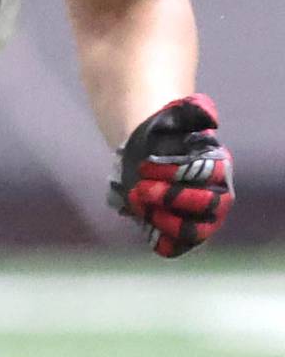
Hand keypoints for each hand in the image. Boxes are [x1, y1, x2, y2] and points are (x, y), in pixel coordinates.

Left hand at [109, 93, 234, 257]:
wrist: (148, 151)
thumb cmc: (165, 132)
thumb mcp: (176, 114)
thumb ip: (193, 111)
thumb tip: (208, 116)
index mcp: (219, 170)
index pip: (209, 177)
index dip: (178, 172)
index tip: (147, 164)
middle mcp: (216, 200)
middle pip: (204, 208)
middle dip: (170, 198)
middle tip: (141, 187)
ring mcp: (200, 221)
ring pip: (191, 232)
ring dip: (162, 219)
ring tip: (137, 200)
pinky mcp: (180, 235)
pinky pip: (173, 246)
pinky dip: (157, 236)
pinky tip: (139, 217)